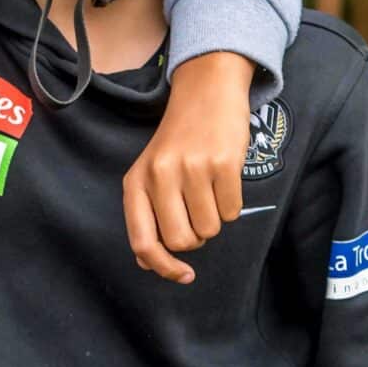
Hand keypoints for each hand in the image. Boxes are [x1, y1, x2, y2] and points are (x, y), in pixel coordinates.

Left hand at [123, 51, 253, 282]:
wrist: (206, 92)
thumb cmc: (179, 140)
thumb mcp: (151, 172)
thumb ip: (147, 215)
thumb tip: (147, 261)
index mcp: (136, 181)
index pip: (142, 241)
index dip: (163, 267)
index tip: (183, 275)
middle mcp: (160, 175)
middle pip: (181, 241)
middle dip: (195, 238)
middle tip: (197, 212)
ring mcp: (192, 168)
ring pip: (209, 230)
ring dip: (214, 218)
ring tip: (209, 188)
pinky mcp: (223, 163)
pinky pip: (232, 212)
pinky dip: (231, 204)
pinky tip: (223, 179)